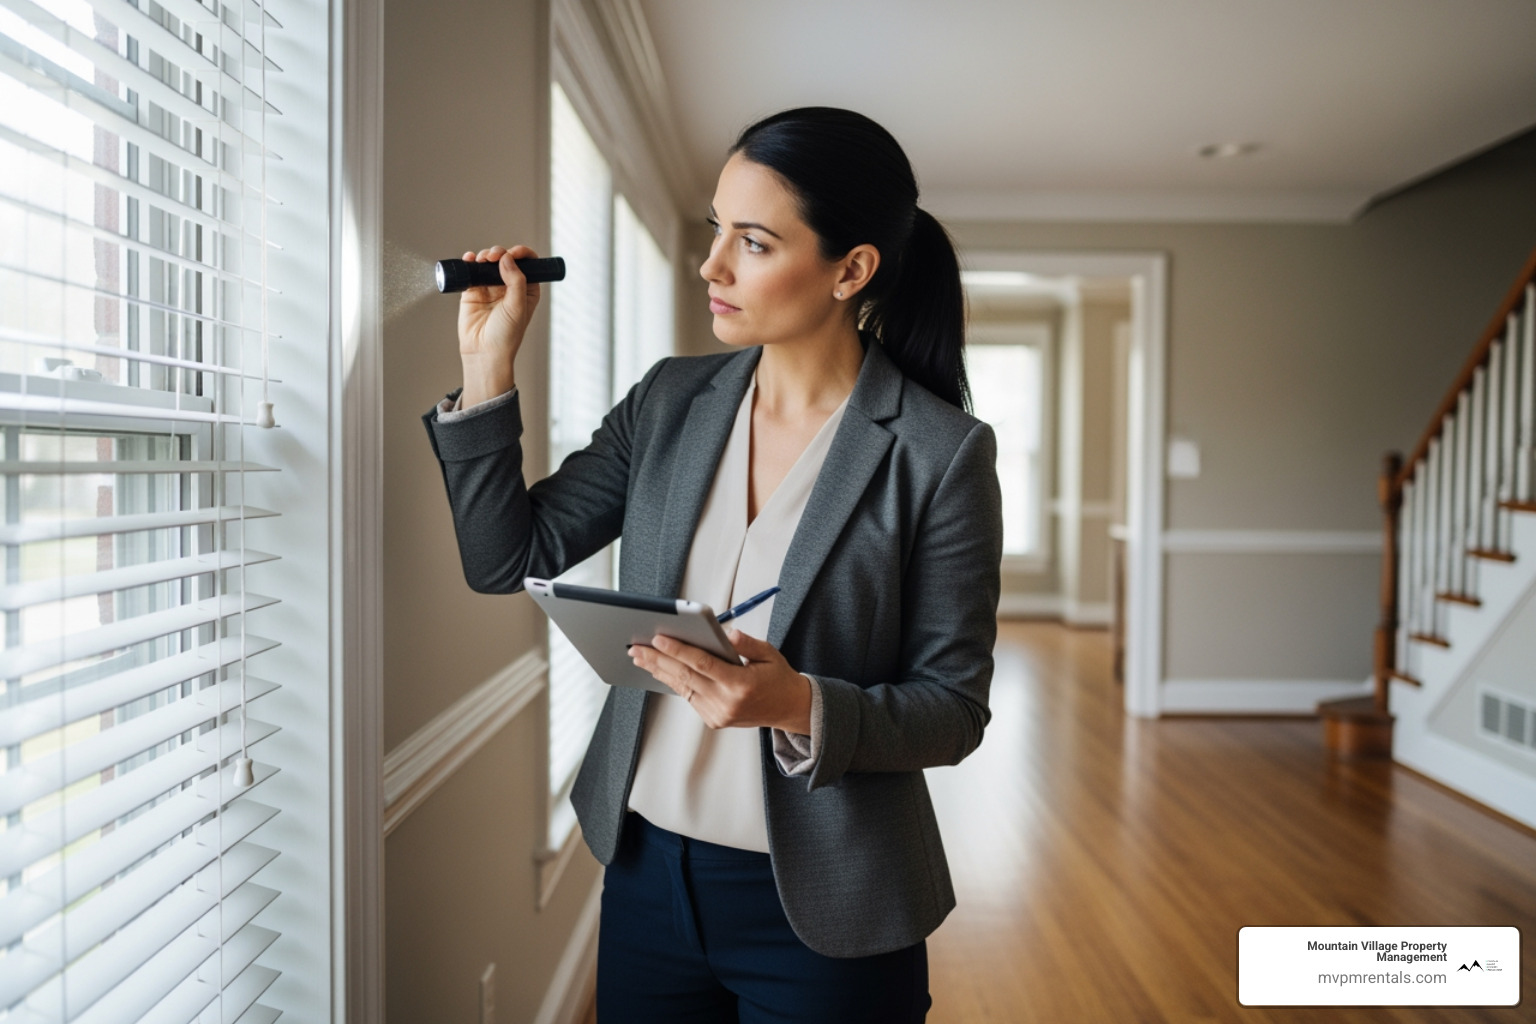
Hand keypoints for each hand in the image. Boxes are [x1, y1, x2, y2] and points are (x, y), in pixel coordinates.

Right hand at [457, 244, 541, 406]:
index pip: (528, 263)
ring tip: (482, 260)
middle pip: (506, 259)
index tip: (512, 253)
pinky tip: (469, 259)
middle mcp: (509, 286)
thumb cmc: (506, 336)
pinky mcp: (473, 290)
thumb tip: (507, 258)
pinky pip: (472, 270)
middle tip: (493, 257)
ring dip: (485, 255)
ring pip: (488, 262)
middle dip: (499, 253)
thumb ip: (516, 280)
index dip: (521, 254)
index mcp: (527, 289)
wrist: (484, 352)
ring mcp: (490, 287)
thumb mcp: (518, 306)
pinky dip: (470, 261)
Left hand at [629, 629, 812, 733]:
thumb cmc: (778, 678)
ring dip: (659, 671)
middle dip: (658, 660)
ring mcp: (718, 714)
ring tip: (641, 657)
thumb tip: (727, 633)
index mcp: (740, 684)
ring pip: (683, 688)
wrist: (789, 709)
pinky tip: (661, 670)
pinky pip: (689, 697)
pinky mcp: (713, 720)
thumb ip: (747, 644)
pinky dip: (674, 682)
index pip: (702, 664)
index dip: (678, 650)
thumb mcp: (769, 654)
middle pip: (685, 676)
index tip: (659, 639)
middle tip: (637, 648)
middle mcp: (726, 703)